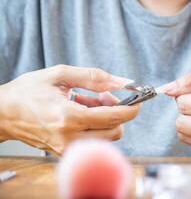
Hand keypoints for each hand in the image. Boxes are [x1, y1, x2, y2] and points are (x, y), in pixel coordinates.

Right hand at [0, 65, 140, 154]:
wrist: (4, 114)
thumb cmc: (27, 92)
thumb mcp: (60, 75)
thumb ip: (94, 78)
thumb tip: (123, 81)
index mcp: (68, 117)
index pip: (113, 117)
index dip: (131, 108)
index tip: (139, 101)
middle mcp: (70, 138)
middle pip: (115, 131)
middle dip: (117, 112)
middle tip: (104, 96)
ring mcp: (68, 149)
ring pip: (106, 138)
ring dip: (106, 119)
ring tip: (89, 102)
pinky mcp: (66, 152)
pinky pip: (94, 141)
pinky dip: (96, 126)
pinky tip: (83, 112)